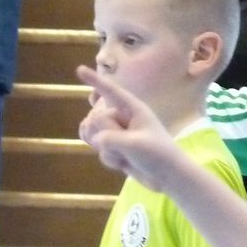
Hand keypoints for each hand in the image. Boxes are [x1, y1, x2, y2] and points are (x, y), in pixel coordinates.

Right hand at [76, 66, 184, 190]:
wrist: (166, 177)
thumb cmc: (158, 154)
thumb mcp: (135, 144)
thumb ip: (111, 138)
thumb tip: (95, 139)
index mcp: (132, 108)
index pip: (110, 91)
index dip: (95, 80)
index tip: (79, 69)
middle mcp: (122, 117)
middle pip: (96, 119)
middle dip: (106, 134)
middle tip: (127, 145)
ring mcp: (116, 132)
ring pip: (94, 135)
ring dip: (106, 149)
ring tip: (125, 155)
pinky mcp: (113, 147)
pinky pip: (98, 149)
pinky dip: (109, 159)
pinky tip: (124, 163)